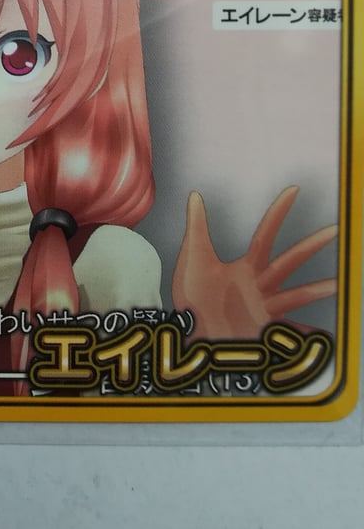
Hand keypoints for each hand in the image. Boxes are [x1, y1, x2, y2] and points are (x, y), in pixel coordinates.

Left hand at [172, 186, 336, 339]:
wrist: (187, 329)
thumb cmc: (193, 294)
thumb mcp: (194, 257)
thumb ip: (196, 227)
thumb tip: (195, 195)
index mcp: (245, 267)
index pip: (265, 234)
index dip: (278, 212)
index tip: (293, 190)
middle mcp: (260, 285)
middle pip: (289, 261)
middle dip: (310, 246)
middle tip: (335, 230)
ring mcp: (263, 308)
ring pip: (296, 295)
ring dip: (317, 291)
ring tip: (341, 285)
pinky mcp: (261, 330)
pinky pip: (290, 334)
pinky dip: (308, 337)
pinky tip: (326, 339)